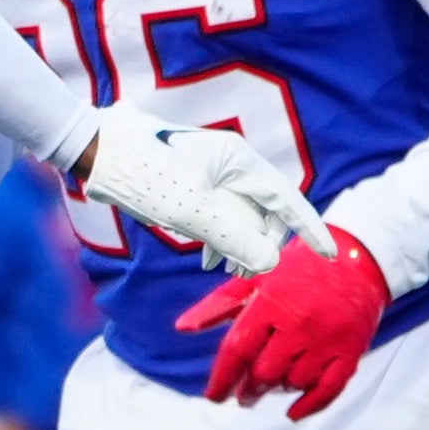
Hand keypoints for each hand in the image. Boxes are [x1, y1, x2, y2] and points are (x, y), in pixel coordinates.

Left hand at [70, 111, 323, 275]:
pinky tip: (205, 258)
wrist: (98, 154)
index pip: (287, 200)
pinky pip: (223, 211)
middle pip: (266, 210)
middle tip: (243, 275)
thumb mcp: (192, 214)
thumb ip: (234, 239)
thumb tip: (271, 263)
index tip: (330, 256)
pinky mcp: (197, 180)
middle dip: (261, 245)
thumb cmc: (144, 178)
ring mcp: (215, 170)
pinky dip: (220, 235)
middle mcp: (233, 161)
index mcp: (240, 161)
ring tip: (221, 271)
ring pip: (243, 213)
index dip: (310, 230)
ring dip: (238, 243)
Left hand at [175, 222, 394, 418]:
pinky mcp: (351, 350)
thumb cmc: (298, 266)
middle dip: (248, 390)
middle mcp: (299, 324)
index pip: (238, 350)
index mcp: (271, 304)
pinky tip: (292, 413)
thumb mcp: (255, 277)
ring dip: (277, 390)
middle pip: (264, 372)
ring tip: (270, 385)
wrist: (357, 256)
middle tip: (243, 396)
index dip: (221, 379)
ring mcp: (327, 339)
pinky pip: (329, 389)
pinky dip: (309, 406)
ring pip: (293, 382)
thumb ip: (219, 304)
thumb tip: (183, 328)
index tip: (213, 396)